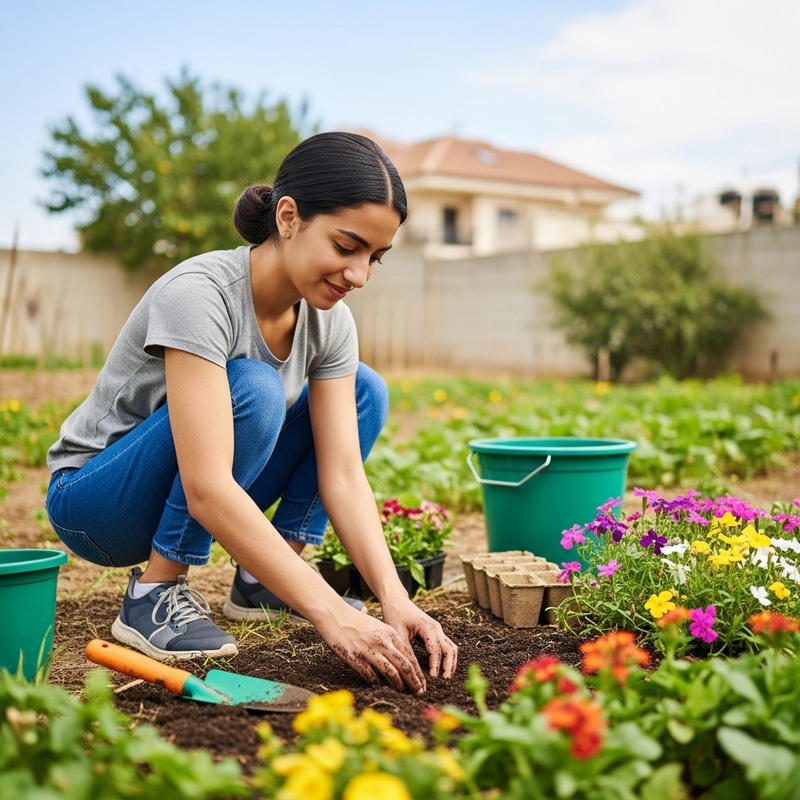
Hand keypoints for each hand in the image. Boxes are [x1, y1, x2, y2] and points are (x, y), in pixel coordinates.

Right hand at [315, 607, 429, 692]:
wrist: (335, 615)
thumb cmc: (356, 622)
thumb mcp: (378, 627)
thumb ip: (389, 641)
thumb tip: (399, 661)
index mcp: (390, 633)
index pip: (410, 656)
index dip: (418, 672)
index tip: (422, 683)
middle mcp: (383, 642)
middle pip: (405, 666)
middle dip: (414, 681)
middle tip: (419, 693)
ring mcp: (370, 651)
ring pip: (391, 673)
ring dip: (399, 685)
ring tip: (403, 691)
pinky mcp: (356, 658)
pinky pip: (371, 676)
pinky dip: (377, 683)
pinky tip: (378, 686)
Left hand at [380, 598, 457, 679]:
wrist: (396, 601)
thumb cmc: (395, 615)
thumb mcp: (398, 634)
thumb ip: (406, 651)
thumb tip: (410, 671)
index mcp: (427, 627)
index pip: (436, 649)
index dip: (436, 665)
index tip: (433, 678)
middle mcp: (436, 628)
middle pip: (449, 649)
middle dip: (448, 665)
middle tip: (445, 680)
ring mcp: (437, 629)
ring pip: (451, 647)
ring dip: (450, 662)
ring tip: (446, 676)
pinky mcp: (435, 632)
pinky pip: (446, 645)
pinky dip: (447, 657)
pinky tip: (442, 667)